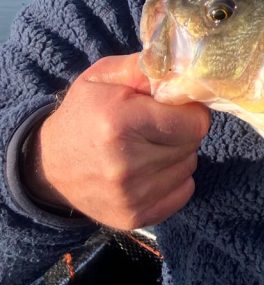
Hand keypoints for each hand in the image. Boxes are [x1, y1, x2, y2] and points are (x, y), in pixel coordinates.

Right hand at [24, 53, 209, 228]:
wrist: (47, 166)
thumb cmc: (84, 114)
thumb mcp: (104, 78)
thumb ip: (147, 66)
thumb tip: (185, 70)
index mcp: (120, 122)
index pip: (195, 122)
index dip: (189, 111)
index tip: (173, 108)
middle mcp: (127, 164)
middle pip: (193, 144)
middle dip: (181, 132)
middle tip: (155, 128)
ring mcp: (131, 196)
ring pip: (189, 167)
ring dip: (176, 155)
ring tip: (147, 148)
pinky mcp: (134, 218)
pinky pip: (183, 192)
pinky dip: (173, 180)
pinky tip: (149, 171)